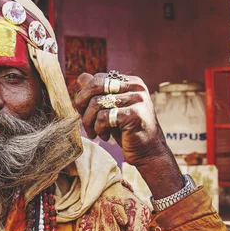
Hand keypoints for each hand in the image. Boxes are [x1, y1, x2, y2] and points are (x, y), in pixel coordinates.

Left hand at [72, 72, 183, 198]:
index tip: (82, 111)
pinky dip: (98, 129)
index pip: (97, 78)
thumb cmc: (127, 131)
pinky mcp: (134, 115)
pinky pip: (103, 117)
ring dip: (89, 121)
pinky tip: (105, 136)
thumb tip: (80, 79)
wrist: (149, 152)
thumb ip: (98, 94)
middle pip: (95, 85)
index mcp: (131, 82)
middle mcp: (135, 87)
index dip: (83, 95)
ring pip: (96, 103)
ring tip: (95, 132)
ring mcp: (137, 100)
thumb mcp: (111, 109)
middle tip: (83, 120)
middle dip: (82, 104)